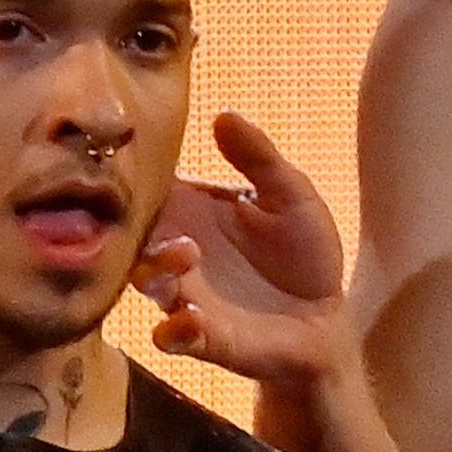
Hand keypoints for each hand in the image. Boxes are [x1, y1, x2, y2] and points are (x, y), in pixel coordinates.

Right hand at [131, 114, 357, 393]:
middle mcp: (174, 249)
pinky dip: (175, 329)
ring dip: (158, 269)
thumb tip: (224, 114)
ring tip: (188, 255)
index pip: (143, 186)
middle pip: (129, 232)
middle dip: (137, 222)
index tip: (125, 157)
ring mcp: (184, 293)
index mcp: (189, 211)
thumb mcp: (292, 197)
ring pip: (145, 280)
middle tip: (168, 212)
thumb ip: (260, 159)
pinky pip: (170, 337)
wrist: (327, 318)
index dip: (130, 173)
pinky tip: (195, 317)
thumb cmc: (304, 252)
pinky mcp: (201, 336)